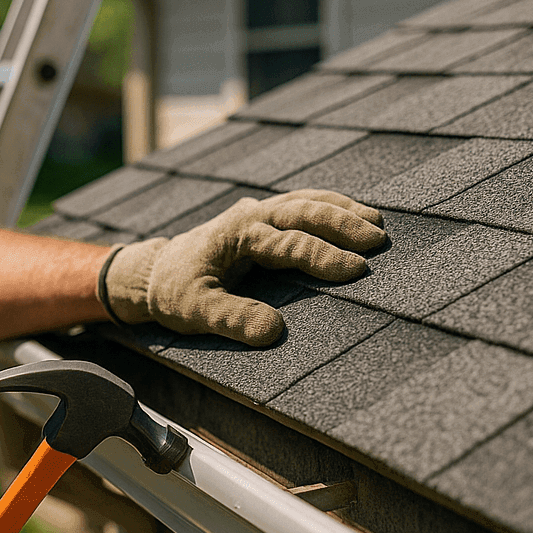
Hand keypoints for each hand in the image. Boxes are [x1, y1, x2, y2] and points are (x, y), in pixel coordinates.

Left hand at [101, 189, 385, 346]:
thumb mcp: (194, 311)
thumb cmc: (175, 292)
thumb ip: (232, 319)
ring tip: (376, 222)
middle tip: (378, 239)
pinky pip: (300, 204)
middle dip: (343, 223)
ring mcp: (256, 212)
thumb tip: (273, 331)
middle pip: (304, 210)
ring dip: (341, 209)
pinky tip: (350, 214)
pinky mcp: (260, 218)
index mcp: (238, 232)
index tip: (356, 271)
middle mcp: (250, 214)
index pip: (290, 243)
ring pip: (305, 201)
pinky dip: (327, 206)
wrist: (154, 272)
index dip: (324, 256)